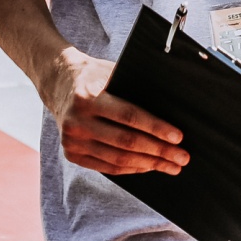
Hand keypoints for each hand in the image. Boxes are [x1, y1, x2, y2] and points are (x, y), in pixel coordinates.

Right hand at [37, 47, 187, 175]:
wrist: (58, 83)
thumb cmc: (94, 75)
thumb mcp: (111, 72)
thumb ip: (133, 87)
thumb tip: (172, 106)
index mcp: (88, 97)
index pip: (128, 116)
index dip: (156, 128)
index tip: (179, 137)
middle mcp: (77, 121)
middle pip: (126, 142)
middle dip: (159, 151)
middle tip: (182, 157)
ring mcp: (72, 140)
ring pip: (118, 159)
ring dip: (149, 164)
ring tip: (172, 166)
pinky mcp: (71, 154)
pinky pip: (107, 167)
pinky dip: (131, 169)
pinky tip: (149, 167)